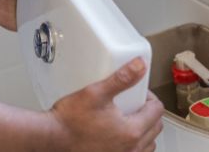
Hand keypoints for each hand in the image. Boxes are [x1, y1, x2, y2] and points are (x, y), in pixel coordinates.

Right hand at [49, 58, 163, 151]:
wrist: (51, 139)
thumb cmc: (69, 121)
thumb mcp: (97, 92)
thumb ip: (122, 78)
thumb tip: (140, 66)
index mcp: (131, 131)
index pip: (157, 111)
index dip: (151, 98)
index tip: (140, 93)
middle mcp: (130, 149)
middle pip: (155, 128)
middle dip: (149, 113)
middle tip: (136, 103)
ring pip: (147, 145)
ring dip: (144, 131)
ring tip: (129, 119)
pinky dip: (134, 145)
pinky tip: (119, 136)